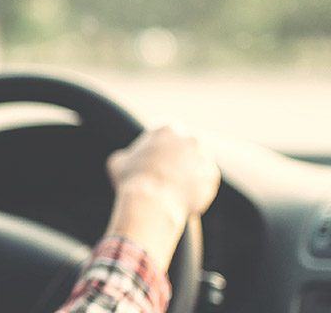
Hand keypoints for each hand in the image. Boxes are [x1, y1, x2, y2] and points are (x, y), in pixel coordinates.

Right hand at [102, 125, 220, 270]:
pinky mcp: (212, 175)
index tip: (156, 164)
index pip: (168, 137)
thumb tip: (125, 162)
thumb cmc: (132, 180)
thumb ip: (126, 157)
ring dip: (190, 175)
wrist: (152, 200)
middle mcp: (190, 138)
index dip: (161, 152)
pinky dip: (197, 190)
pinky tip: (184, 200)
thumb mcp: (118, 163)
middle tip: (168, 178)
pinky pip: (205, 182)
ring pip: (197, 165)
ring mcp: (204, 156)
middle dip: (179, 161)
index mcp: (168, 129)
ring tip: (176, 193)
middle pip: (185, 149)